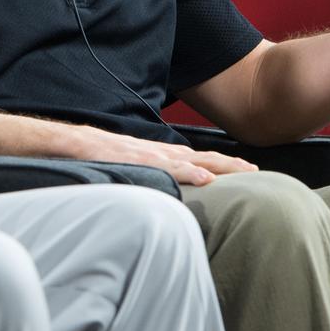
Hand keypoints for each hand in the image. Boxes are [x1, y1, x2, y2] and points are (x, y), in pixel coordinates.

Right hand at [68, 125, 256, 186]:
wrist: (72, 143)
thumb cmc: (98, 156)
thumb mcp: (130, 165)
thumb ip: (150, 172)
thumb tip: (168, 187)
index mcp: (159, 154)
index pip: (197, 158)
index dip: (221, 163)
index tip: (246, 170)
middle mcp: (160, 151)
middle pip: (202, 157)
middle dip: (230, 164)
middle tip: (257, 172)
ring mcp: (150, 155)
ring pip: (192, 160)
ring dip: (219, 166)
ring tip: (244, 172)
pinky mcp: (138, 161)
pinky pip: (168, 168)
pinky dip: (189, 172)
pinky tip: (205, 179)